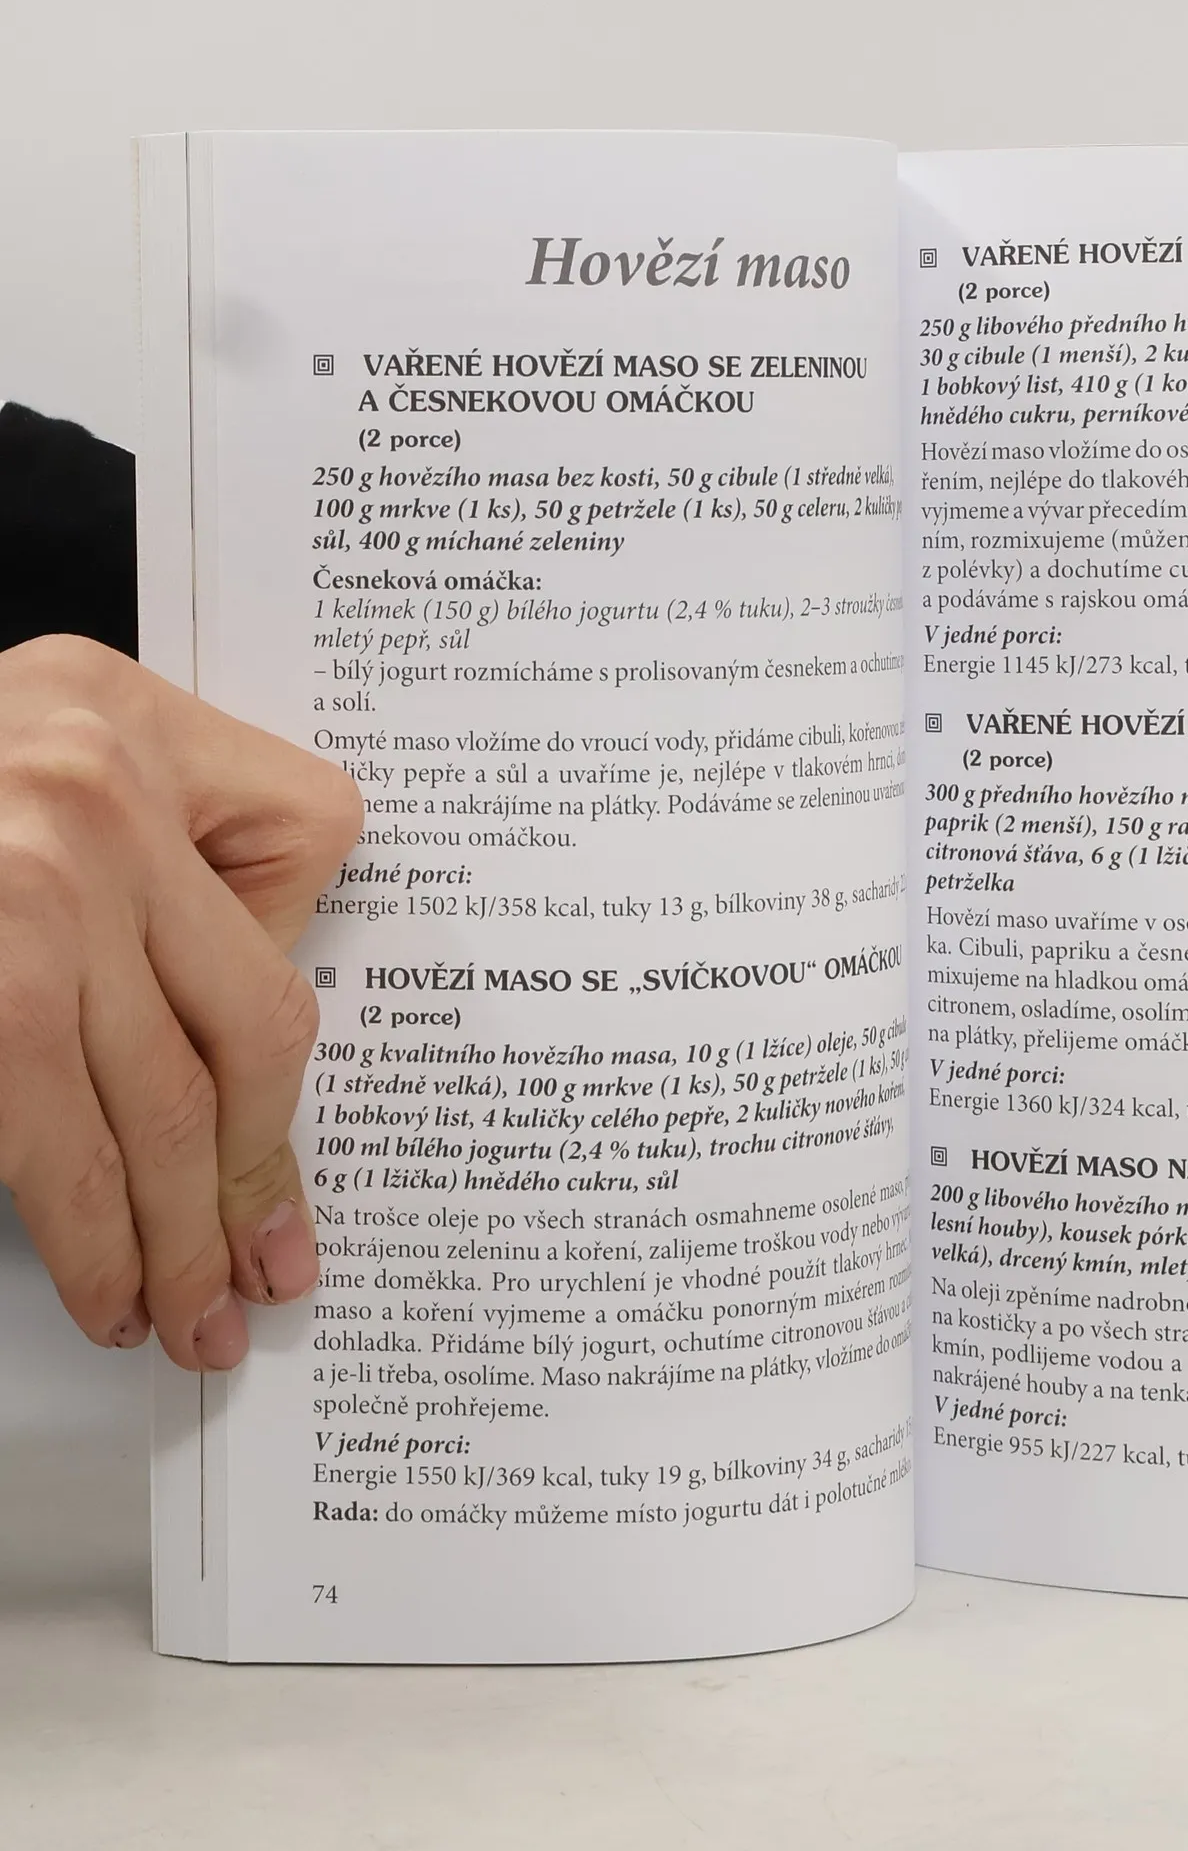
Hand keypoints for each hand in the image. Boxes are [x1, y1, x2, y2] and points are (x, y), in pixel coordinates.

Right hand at [0, 637, 361, 1366]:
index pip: (304, 845)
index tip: (299, 1096)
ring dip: (169, 1235)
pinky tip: (97, 1279)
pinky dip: (79, 1227)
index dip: (307, 959)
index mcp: (129, 723)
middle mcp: (82, 803)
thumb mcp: (59, 742)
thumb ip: (168, 844)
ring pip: (148, 1106)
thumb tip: (241, 1041)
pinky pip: (43, 1136)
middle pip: (242, 1027)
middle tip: (261, 1275)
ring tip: (183, 1315)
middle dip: (252, 1174)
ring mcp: (13, 908)